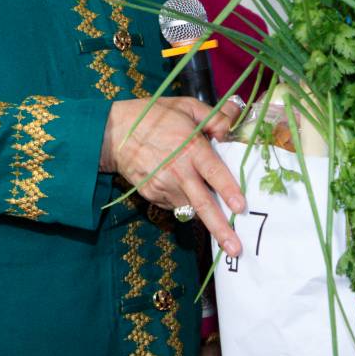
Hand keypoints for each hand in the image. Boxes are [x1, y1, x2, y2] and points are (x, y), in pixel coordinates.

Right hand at [103, 96, 244, 255]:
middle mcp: (178, 171)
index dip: (228, 190)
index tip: (240, 208)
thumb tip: (236, 123)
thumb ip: (215, 116)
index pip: (213, 172)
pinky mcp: (152, 195)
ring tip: (219, 224)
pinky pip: (176, 203)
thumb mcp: (186, 106)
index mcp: (190, 148)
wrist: (113, 133)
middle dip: (220, 228)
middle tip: (235, 249)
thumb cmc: (154, 116)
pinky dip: (184, 200)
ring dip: (204, 214)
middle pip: (202, 205)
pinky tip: (182, 187)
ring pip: (191, 207)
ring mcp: (163, 186)